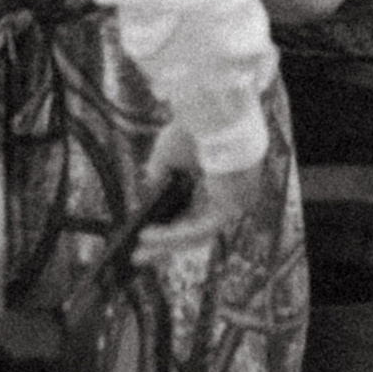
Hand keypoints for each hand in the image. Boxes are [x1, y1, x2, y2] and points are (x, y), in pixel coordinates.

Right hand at [137, 120, 265, 246]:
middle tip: (139, 256)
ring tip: (138, 250)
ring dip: (164, 244)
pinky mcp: (232, 208)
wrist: (211, 115)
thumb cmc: (195, 129)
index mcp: (221, 181)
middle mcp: (231, 195)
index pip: (197, 212)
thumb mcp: (169, 155)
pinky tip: (146, 236)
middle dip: (165, 245)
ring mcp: (234, 204)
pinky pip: (198, 230)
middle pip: (196, 230)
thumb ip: (160, 174)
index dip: (171, 228)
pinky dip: (170, 236)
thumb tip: (150, 191)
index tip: (147, 238)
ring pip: (195, 234)